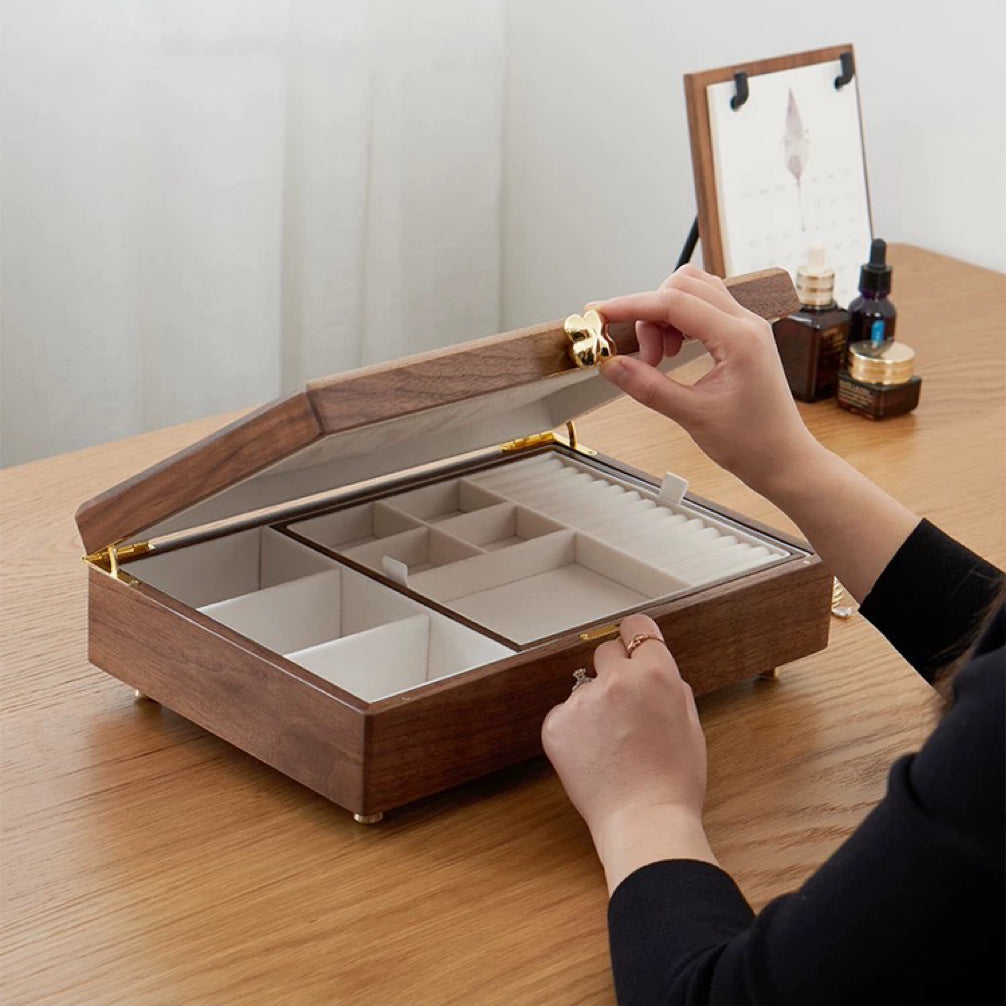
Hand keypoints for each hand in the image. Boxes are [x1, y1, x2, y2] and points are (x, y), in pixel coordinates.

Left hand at [542, 614, 715, 892]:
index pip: (637, 627)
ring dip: (594, 705)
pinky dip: (575, 730)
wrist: (644, 821)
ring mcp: (582, 700)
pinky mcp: (556, 723)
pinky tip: (592, 756)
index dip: (636, 638)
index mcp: (655, 674)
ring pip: (584, 687)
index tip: (631, 645)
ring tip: (610, 744)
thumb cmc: (674, 782)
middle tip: (624, 709)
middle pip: (606, 652)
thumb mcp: (690, 723)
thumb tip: (656, 670)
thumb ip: (671, 687)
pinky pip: (565, 714)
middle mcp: (616, 679)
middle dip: (615, 673)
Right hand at [596, 264, 822, 498]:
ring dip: (664, 316)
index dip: (631, 305)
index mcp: (739, 338)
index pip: (674, 302)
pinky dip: (678, 323)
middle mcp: (746, 323)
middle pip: (683, 286)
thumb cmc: (753, 443)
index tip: (601, 314)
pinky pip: (704, 310)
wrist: (784, 459)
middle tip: (640, 356)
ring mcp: (746, 327)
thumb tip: (611, 366)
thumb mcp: (692, 416)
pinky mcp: (742, 337)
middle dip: (649, 313)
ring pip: (694, 292)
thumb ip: (648, 387)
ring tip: (658, 358)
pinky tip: (671, 354)